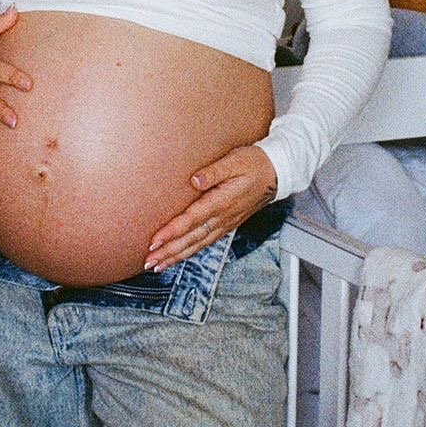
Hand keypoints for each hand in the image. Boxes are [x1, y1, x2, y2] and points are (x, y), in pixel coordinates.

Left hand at [145, 145, 279, 271]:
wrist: (277, 173)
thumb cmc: (254, 163)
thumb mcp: (235, 160)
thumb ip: (214, 171)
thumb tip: (193, 180)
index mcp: (222, 201)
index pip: (192, 220)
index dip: (172, 232)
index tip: (155, 241)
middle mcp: (223, 217)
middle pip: (191, 239)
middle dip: (169, 252)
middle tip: (149, 262)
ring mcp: (226, 223)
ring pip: (198, 245)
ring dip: (177, 257)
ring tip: (158, 266)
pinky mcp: (227, 225)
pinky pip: (205, 243)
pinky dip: (190, 252)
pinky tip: (178, 257)